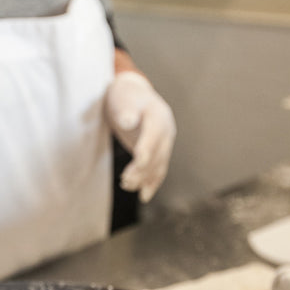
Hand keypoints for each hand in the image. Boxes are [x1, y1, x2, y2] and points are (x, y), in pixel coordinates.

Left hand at [105, 72, 175, 202]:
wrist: (133, 94)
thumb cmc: (125, 97)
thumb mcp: (123, 99)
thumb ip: (126, 111)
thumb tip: (128, 120)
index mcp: (158, 116)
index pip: (153, 136)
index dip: (146, 151)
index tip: (137, 164)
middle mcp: (166, 130)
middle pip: (158, 154)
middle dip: (142, 170)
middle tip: (124, 179)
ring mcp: (165, 141)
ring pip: (159, 165)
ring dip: (144, 178)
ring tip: (126, 185)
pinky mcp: (159, 151)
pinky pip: (158, 169)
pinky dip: (152, 183)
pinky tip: (143, 196)